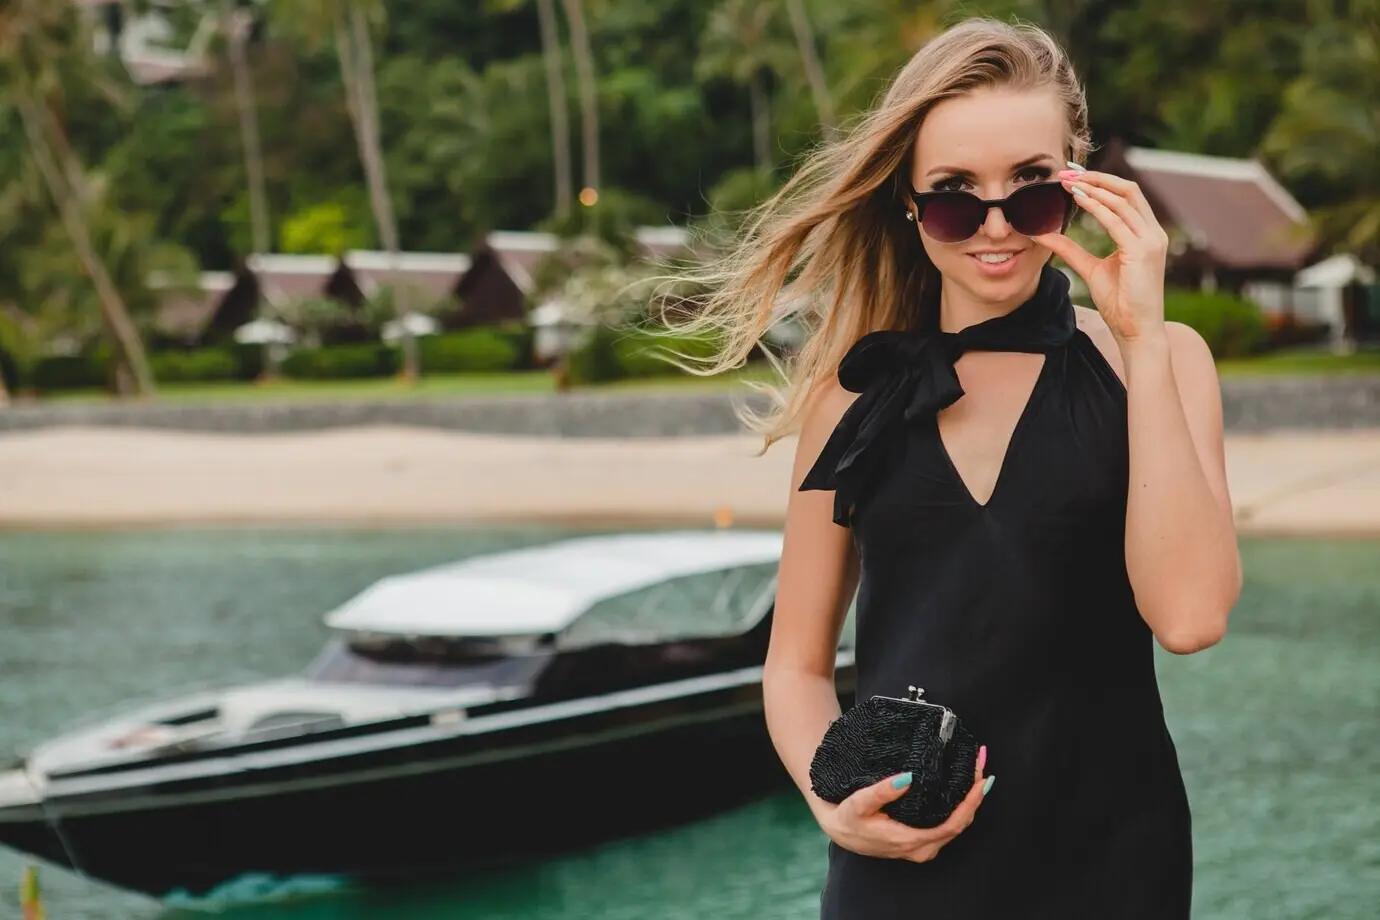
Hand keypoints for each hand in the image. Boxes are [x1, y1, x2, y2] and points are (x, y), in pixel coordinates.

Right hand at [813, 746, 990, 862]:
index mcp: (911, 841)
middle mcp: (922, 848)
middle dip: (975, 795)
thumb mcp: (858, 803)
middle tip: (981, 763)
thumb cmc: (848, 818)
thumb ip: (882, 792)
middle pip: (960, 823)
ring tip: (975, 770)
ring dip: (969, 799)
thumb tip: (907, 779)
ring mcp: (923, 847)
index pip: (953, 824)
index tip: (982, 779)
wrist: (839, 830)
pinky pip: (948, 825)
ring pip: (957, 824)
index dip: (971, 802)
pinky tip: (962, 787)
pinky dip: (959, 805)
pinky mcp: (921, 841)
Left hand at [1033, 167, 1168, 347]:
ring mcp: (1151, 240)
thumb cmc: (1119, 303)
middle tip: (1066, 173)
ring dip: (1093, 188)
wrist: (1136, 330)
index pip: (1125, 197)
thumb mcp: (1090, 269)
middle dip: (1096, 178)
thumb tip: (1043, 235)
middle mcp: (1153, 233)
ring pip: (1123, 200)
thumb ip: (1070, 250)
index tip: (1071, 176)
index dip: (1100, 182)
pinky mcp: (1142, 251)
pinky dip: (1097, 207)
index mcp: (1145, 234)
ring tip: (1067, 182)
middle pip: (1128, 190)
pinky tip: (1077, 200)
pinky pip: (1117, 221)